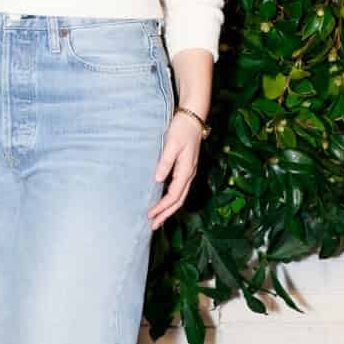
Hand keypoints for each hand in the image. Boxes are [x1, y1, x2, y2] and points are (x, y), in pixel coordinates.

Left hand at [148, 112, 203, 229]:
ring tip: (158, 219)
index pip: (173, 196)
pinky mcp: (186, 168)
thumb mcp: (172, 144)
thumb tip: (158, 180)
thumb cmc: (182, 129)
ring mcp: (189, 171)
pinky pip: (179, 189)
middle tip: (153, 226)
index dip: (162, 207)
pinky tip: (164, 201)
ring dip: (169, 209)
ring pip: (180, 196)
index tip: (150, 215)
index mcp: (186, 170)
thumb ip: (165, 162)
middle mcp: (189, 174)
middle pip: (178, 201)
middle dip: (166, 214)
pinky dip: (171, 199)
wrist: (193, 117)